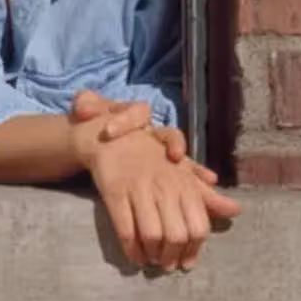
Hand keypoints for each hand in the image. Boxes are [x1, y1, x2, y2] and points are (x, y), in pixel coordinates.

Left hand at [68, 90, 213, 183]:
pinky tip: (219, 197)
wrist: (101, 139)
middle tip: (175, 155)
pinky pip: (188, 182)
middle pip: (170, 137)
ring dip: (195, 169)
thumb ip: (86, 103)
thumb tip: (82, 104)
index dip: (126, 120)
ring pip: (184, 161)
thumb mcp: (89, 111)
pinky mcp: (170, 175)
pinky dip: (202, 190)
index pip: (136, 111)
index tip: (108, 131)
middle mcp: (155, 135)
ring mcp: (164, 155)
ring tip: (208, 178)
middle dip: (174, 145)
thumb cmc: (99, 123)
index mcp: (135, 115)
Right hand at [83, 130, 241, 270]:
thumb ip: (207, 194)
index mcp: (185, 183)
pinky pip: (125, 228)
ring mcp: (139, 189)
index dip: (194, 249)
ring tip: (152, 261)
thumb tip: (236, 211)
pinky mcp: (115, 192)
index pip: (199, 226)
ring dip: (153, 255)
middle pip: (177, 234)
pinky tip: (134, 256)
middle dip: (172, 256)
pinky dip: (131, 249)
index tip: (186, 261)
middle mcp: (165, 186)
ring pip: (152, 234)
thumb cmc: (154, 157)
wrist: (115, 140)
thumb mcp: (184, 171)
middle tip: (167, 265)